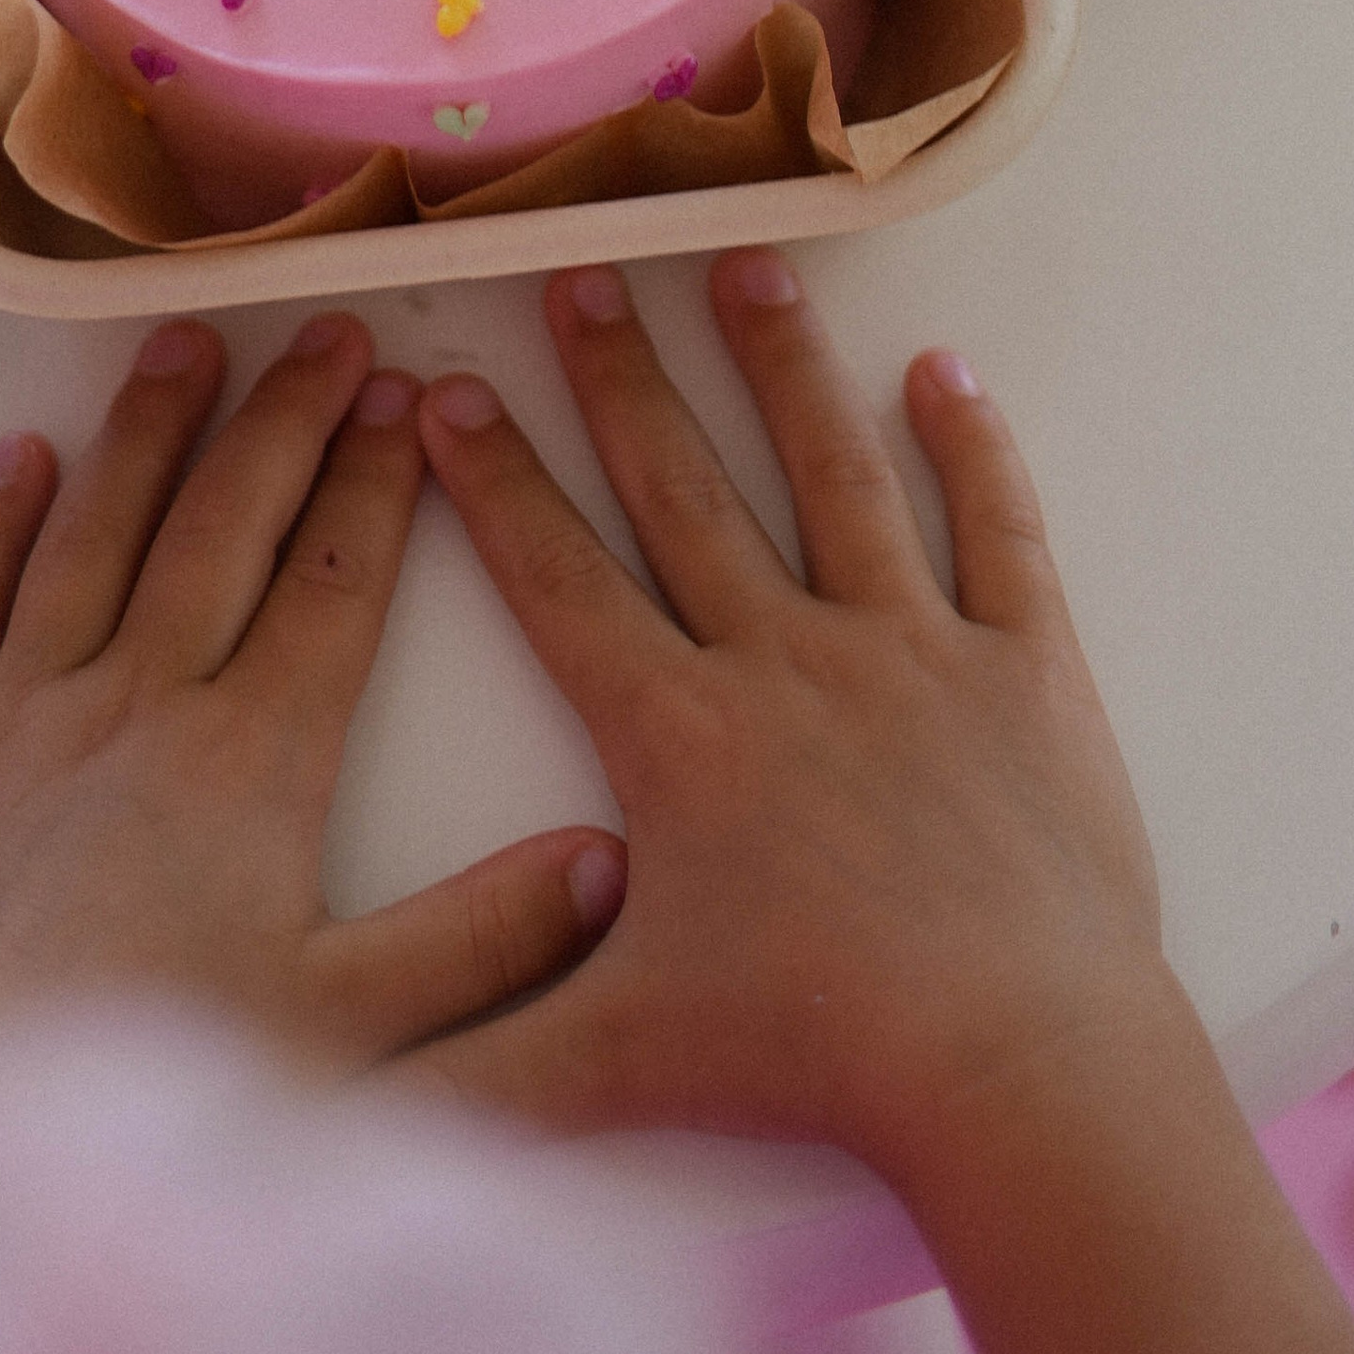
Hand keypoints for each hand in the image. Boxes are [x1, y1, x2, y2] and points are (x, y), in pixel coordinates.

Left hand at [0, 312, 623, 1057]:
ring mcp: (19, 713)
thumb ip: (481, 941)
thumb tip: (606, 860)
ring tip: (184, 338)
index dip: (377, 481)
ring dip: (148, 430)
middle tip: (328, 329)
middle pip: (226, 523)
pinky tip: (18, 456)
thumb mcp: (348, 1039)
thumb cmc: (150, 1096)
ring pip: (97, 531)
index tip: (412, 395)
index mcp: (252, 758)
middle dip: (287, 417)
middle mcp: (139, 702)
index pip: (334, 580)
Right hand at [406, 254, 1167, 1183]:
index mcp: (681, 734)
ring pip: (834, 473)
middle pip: (685, 488)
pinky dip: (972, 449)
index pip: (560, 579)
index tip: (447, 392)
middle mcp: (787, 659)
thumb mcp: (613, 1067)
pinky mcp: (1025, 668)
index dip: (494, 484)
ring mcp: (912, 648)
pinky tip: (945, 373)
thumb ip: (468, 1066)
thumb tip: (328, 1089)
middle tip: (583, 272)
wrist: (1015, 1061)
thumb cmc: (817, 1058)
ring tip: (750, 264)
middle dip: (622, 376)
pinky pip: (995, 532)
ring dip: (785, 366)